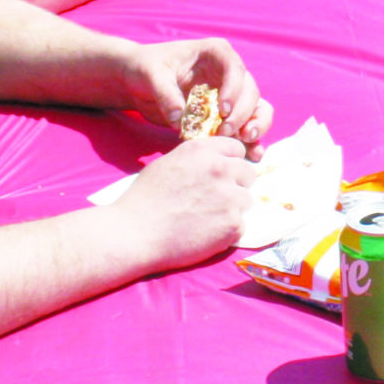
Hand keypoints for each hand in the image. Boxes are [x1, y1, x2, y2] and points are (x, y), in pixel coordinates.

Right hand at [119, 135, 258, 269]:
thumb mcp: (167, 164)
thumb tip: (214, 161)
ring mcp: (229, 196)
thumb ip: (196, 160)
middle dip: (235, 185)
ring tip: (205, 219)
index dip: (230, 162)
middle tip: (214, 201)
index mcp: (202, 150)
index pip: (237, 149)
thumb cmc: (144, 200)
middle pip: (248, 173)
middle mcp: (220, 168)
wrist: (135, 234)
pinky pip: (240, 225)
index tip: (221, 176)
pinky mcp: (233, 223)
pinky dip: (226, 232)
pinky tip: (204, 234)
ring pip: (245, 200)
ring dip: (232, 209)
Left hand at [130, 37, 272, 143]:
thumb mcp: (152, 75)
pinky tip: (253, 153)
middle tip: (224, 132)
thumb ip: (166, 94)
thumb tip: (180, 119)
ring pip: (256, 108)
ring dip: (255, 126)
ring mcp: (230, 93)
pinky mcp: (226, 113)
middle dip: (243, 113)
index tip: (223, 110)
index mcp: (216, 53)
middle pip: (250, 91)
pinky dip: (251, 139)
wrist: (139, 81)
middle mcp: (229, 72)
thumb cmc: (147, 68)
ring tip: (246, 143)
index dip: (234, 89)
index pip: (234, 68)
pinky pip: (246, 125)